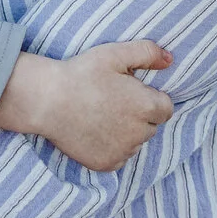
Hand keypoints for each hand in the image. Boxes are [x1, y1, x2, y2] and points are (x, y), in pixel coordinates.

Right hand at [0, 43, 173, 170]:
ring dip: (127, 133)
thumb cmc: (81, 74)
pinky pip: (119, 158)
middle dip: (139, 116)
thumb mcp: (115, 54)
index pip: (165, 108)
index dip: (149, 99)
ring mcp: (123, 151)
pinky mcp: (106, 164)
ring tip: (101, 117)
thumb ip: (147, 53)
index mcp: (147, 106)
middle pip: (151, 127)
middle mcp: (140, 133)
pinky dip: (112, 149)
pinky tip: (95, 132)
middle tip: (111, 102)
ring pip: (135, 143)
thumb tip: (170, 59)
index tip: (128, 92)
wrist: (46, 100)